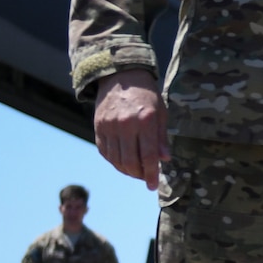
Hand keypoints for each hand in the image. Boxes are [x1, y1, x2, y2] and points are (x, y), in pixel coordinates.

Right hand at [94, 69, 168, 190]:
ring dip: (126, 170)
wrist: (121, 77)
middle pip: (130, 161)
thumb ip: (161, 137)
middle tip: (145, 178)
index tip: (153, 185)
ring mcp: (109, 126)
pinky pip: (105, 152)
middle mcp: (125, 124)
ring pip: (116, 159)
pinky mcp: (98, 127)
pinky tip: (123, 162)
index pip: (148, 155)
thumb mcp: (161, 113)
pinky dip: (114, 161)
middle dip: (138, 175)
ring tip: (136, 172)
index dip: (151, 173)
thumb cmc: (147, 96)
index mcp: (145, 121)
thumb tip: (165, 160)